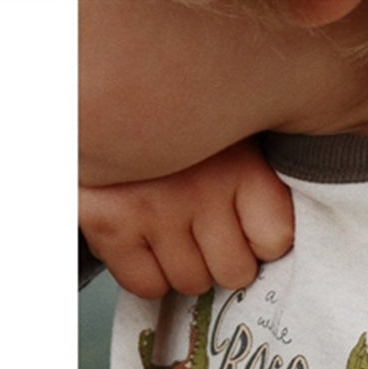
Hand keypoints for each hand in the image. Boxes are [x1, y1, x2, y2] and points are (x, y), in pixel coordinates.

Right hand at [79, 139, 293, 298]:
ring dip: (183, 265)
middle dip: (221, 257)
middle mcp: (199, 187)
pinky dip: (147, 274)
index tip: (246, 223)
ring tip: (169, 226)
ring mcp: (152, 209)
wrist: (91, 82)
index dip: (260, 241)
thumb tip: (273, 240)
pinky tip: (142, 239)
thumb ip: (257, 178)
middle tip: (203, 226)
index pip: (275, 240)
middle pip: (235, 272)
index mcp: (240, 161)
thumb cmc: (172, 121)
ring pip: (192, 283)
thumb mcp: (230, 131)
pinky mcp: (109, 224)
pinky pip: (147, 286)